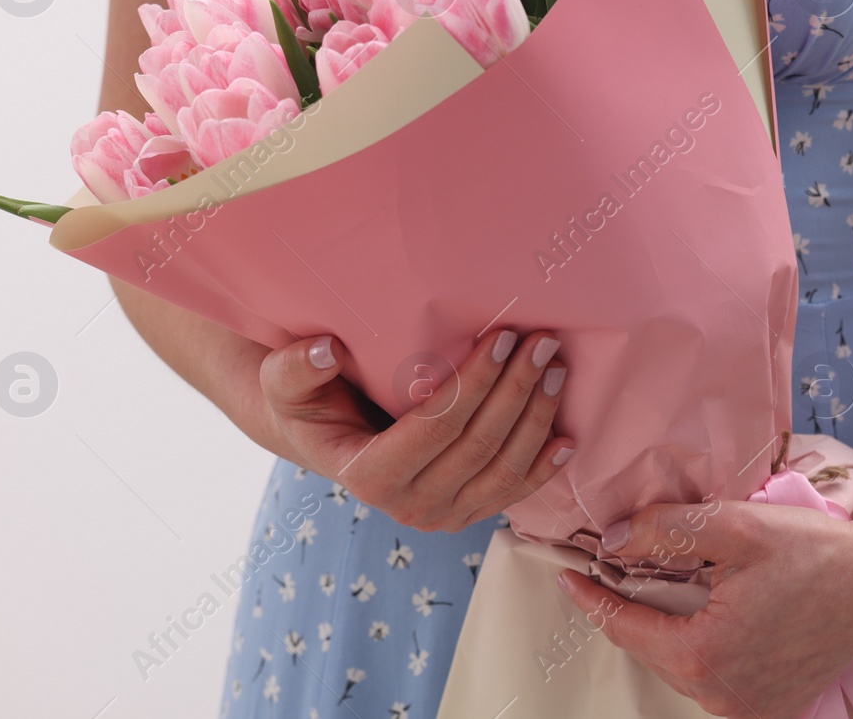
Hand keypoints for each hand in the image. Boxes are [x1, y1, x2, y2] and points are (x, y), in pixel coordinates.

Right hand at [259, 329, 571, 531]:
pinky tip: (568, 438)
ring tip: (557, 369)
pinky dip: (544, 467)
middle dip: (517, 390)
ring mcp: (441, 516)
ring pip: (504, 471)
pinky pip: (512, 494)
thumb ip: (296, 367)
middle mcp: (408, 506)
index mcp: (368, 475)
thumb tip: (325, 350)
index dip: (474, 383)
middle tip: (542, 342)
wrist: (324, 436)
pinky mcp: (465, 513)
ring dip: (537, 419)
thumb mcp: (284, 381)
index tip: (502, 337)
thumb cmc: (308, 401)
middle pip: (479, 445)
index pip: (436, 426)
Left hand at [556, 499, 852, 718]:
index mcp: (706, 655)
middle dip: (630, 612)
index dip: (593, 599)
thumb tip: (615, 539)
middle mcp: (723, 696)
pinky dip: (700, 649)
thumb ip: (667, 530)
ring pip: (681, 667)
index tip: (570, 576)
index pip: (626, 628)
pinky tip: (704, 614)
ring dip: (666, 631)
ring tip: (659, 589)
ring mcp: (749, 709)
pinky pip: (714, 679)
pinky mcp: (771, 708)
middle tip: (613, 573)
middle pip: (652, 651)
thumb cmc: (817, 552)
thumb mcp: (735, 527)